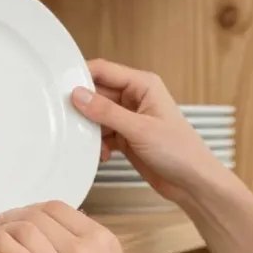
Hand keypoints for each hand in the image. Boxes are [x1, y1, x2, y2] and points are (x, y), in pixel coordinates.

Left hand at [0, 201, 163, 252]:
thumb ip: (95, 247)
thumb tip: (70, 226)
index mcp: (104, 241)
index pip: (59, 208)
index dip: (34, 207)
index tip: (24, 214)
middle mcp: (84, 250)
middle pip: (38, 216)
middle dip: (16, 215)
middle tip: (4, 221)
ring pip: (25, 232)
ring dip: (5, 228)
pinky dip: (1, 244)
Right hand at [73, 60, 228, 203]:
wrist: (193, 183)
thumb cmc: (180, 151)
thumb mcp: (140, 129)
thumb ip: (107, 112)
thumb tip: (79, 95)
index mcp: (143, 85)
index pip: (104, 70)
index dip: (81, 76)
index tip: (60, 87)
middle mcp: (136, 97)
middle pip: (97, 93)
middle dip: (83, 107)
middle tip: (66, 119)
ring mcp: (130, 118)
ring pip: (97, 115)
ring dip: (90, 129)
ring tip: (86, 141)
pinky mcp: (127, 137)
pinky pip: (103, 133)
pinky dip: (98, 144)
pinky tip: (102, 155)